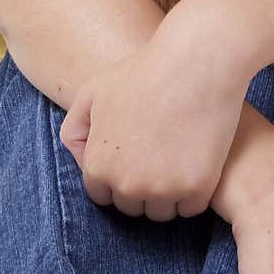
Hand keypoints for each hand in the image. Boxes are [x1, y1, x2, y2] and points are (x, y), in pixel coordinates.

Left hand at [58, 19, 249, 220]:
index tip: (133, 155)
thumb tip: (81, 160)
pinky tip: (196, 161)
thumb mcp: (93, 90)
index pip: (102, 195)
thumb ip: (75, 128)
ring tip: (177, 156)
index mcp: (99, 165)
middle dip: (140, 186)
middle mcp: (128, 184)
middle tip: (158, 152)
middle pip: (132, 206)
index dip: (117, 175)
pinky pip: (191, 208)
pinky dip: (194, 192)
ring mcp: (163, 189)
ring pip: (162, 212)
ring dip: (167, 194)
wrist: (196, 61)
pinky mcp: (197, 188)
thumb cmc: (144, 70)